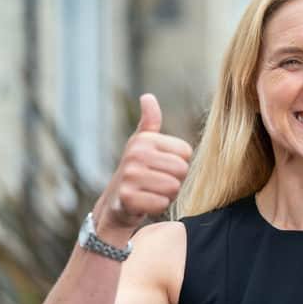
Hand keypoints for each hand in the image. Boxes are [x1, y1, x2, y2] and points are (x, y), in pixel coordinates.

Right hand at [92, 94, 192, 237]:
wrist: (116, 203)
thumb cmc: (137, 171)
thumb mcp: (143, 144)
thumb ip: (150, 122)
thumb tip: (147, 97)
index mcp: (144, 139)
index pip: (186, 153)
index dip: (179, 165)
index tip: (161, 168)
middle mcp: (135, 153)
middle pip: (182, 170)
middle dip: (175, 181)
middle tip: (157, 183)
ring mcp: (130, 175)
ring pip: (173, 187)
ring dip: (167, 195)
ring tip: (151, 192)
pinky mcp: (127, 197)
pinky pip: (162, 204)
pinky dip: (157, 207)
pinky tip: (144, 203)